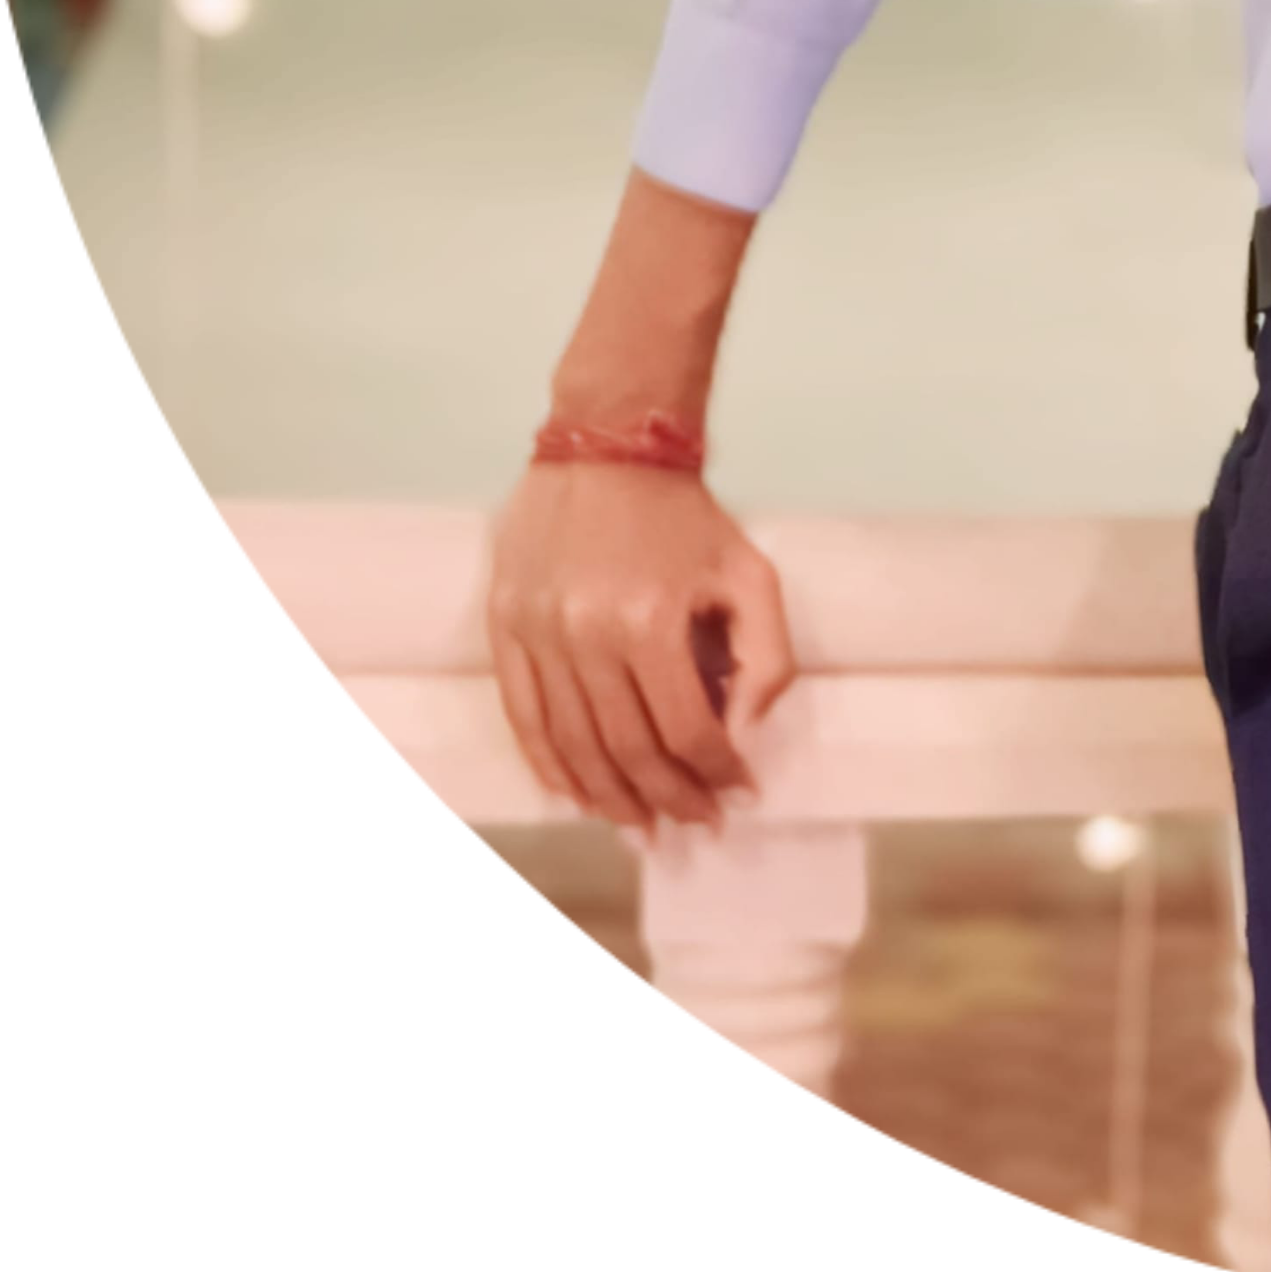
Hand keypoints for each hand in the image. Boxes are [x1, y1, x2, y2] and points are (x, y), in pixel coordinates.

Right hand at [485, 461, 795, 844]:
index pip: (685, 728)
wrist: (607, 446)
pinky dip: (549, 766)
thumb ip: (766, 654)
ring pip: (573, 745)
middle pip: (628, 748)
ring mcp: (538, 635)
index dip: (715, 772)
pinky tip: (577, 795)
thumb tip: (744, 731)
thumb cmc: (685, 517)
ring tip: (641, 824)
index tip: (737, 792)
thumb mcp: (750, 572)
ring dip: (609, 797)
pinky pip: (524, 718)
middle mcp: (588, 635)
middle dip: (667, 797)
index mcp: (652, 620)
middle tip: (693, 822)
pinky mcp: (503, 628)